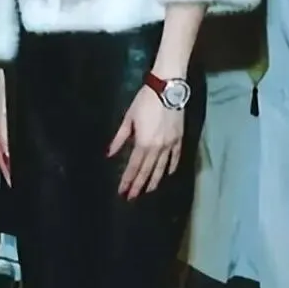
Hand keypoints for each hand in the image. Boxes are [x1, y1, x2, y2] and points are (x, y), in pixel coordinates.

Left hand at [107, 85, 184, 200]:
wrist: (168, 90)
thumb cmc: (144, 102)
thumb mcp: (128, 119)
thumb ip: (120, 138)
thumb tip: (109, 153)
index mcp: (143, 143)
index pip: (133, 166)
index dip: (127, 180)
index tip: (122, 192)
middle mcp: (158, 148)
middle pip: (147, 170)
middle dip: (139, 184)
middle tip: (133, 197)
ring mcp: (170, 145)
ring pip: (162, 167)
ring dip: (154, 180)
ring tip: (148, 190)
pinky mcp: (179, 139)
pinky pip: (175, 157)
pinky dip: (171, 167)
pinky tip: (168, 174)